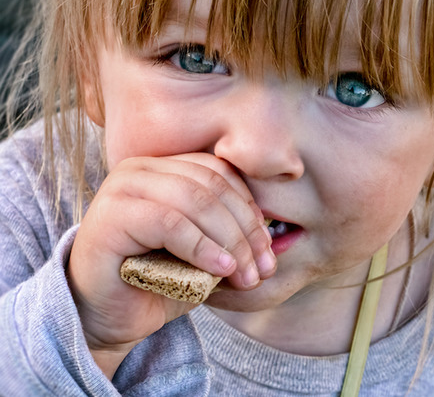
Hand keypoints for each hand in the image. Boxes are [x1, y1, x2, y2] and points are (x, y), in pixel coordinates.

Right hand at [67, 153, 275, 377]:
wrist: (106, 318)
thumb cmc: (157, 282)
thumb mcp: (204, 255)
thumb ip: (231, 238)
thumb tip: (273, 245)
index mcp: (164, 168)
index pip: (221, 174)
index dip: (251, 210)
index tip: (268, 250)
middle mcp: (141, 169)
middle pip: (212, 187)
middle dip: (246, 231)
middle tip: (262, 269)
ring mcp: (122, 187)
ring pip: (195, 201)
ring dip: (229, 241)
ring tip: (245, 274)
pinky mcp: (110, 215)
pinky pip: (170, 223)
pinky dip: (202, 247)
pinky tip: (221, 269)